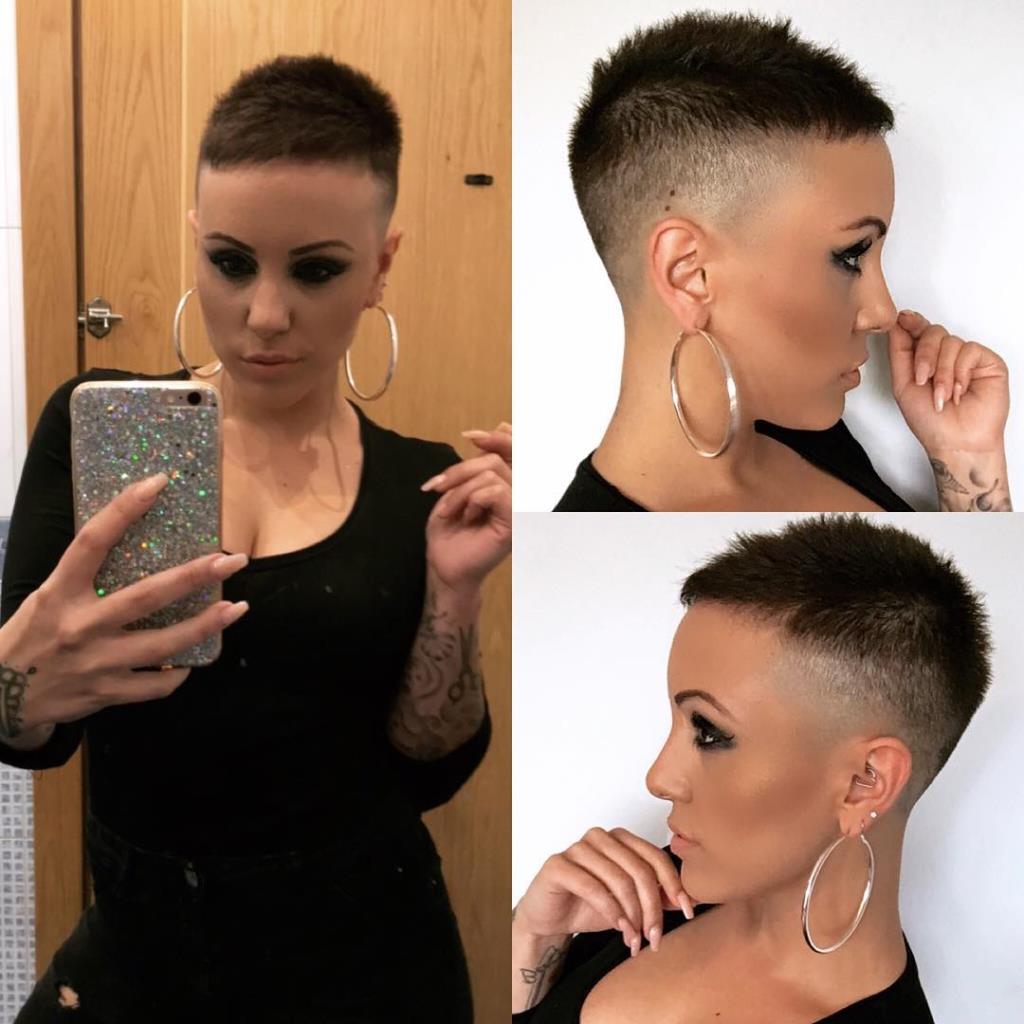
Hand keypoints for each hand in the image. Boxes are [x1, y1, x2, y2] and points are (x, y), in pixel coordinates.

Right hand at [0, 473, 249, 737]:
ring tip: (237, 608)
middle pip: (147, 596)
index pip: (92, 540)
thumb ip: (84, 576)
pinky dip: (179, 672)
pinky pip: (155, 684)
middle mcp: (80, 625)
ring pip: (164, 644)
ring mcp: (96, 662)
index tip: (158, 482)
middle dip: (195, 575)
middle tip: (233, 559)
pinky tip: (194, 658)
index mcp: (59, 592)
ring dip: (206, 625)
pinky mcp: (106, 693)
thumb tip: (133, 539)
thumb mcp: (47, 597)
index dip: (124, 508)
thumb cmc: (30, 636)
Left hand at [421, 423, 511, 594]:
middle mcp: (519, 496)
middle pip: (495, 458)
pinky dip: (470, 499)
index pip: (516, 450)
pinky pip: (495, 491)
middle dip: (459, 470)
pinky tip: (465, 516)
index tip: (470, 436)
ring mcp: (520, 509)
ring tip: (449, 510)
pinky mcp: (514, 521)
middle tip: (437, 487)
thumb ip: (481, 461)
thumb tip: (503, 424)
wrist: (443, 564)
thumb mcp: (461, 486)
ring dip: (459, 490)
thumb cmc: (450, 530)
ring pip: (491, 473)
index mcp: (509, 486)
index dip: (498, 437)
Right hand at [513, 826, 696, 956]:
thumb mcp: (630, 903)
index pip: (655, 856)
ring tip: (635, 939)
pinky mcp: (558, 864)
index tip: (687, 911)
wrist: (550, 918)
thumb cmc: (589, 905)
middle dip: (652, 908)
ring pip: (619, 879)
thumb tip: (689, 899)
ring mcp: (578, 848)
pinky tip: (618, 928)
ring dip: (632, 915)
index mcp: (620, 839)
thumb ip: (656, 896)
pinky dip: (611, 911)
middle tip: (655, 937)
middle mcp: (600, 837)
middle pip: (639, 870)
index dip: (674, 884)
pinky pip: (592, 887)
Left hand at [887, 309, 1008, 453]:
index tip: (902, 318)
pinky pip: (969, 351)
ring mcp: (967, 358)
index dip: (911, 322)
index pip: (919, 331)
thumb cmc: (930, 421)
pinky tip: (959, 391)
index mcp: (925, 359)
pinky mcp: (987, 362)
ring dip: (942, 373)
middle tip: (922, 379)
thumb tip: (895, 324)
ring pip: (950, 342)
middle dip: (924, 356)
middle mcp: (946, 356)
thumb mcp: (903, 385)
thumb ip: (899, 354)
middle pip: (933, 332)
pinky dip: (959, 373)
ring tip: (941, 396)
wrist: (956, 442)